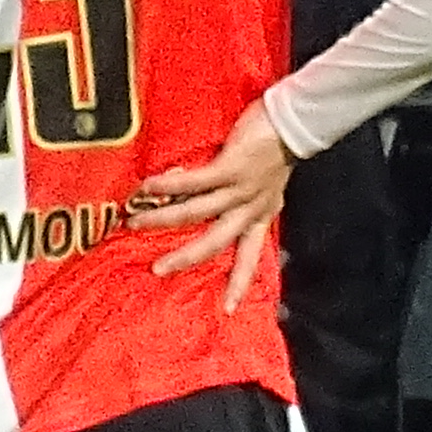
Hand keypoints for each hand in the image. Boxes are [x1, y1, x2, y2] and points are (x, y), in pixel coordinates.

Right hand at [134, 99, 296, 293]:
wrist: (295, 121)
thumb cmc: (279, 146)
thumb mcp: (267, 183)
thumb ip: (245, 196)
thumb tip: (216, 200)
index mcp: (261, 215)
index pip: (250, 256)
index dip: (239, 283)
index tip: (227, 309)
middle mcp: (250, 208)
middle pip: (215, 243)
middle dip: (185, 258)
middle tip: (158, 270)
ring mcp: (240, 189)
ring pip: (197, 212)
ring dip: (163, 218)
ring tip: (135, 222)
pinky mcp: (230, 168)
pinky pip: (195, 182)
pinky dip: (169, 185)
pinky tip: (147, 186)